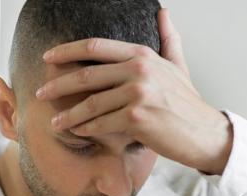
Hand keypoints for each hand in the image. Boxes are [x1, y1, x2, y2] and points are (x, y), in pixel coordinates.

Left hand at [35, 9, 232, 174]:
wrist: (205, 133)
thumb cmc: (187, 102)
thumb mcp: (178, 65)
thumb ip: (168, 39)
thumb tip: (162, 12)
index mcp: (142, 54)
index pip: (96, 47)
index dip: (67, 51)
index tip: (48, 57)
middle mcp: (139, 69)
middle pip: (86, 75)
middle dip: (58, 85)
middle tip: (40, 93)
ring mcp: (138, 93)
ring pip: (91, 104)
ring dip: (69, 114)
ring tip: (55, 122)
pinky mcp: (137, 117)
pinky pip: (101, 123)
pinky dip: (86, 129)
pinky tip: (76, 132)